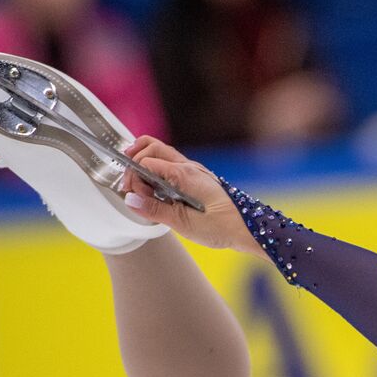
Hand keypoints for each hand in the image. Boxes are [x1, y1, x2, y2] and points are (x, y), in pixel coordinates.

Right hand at [119, 136, 258, 253]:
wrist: (247, 229)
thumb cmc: (221, 227)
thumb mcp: (183, 223)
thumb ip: (154, 210)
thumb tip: (130, 200)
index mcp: (184, 174)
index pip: (146, 162)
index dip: (134, 177)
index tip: (133, 195)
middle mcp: (189, 167)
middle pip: (152, 146)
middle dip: (134, 159)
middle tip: (129, 183)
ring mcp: (195, 171)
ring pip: (162, 154)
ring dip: (146, 163)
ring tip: (139, 184)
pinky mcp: (198, 179)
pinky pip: (172, 165)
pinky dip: (158, 170)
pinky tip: (157, 189)